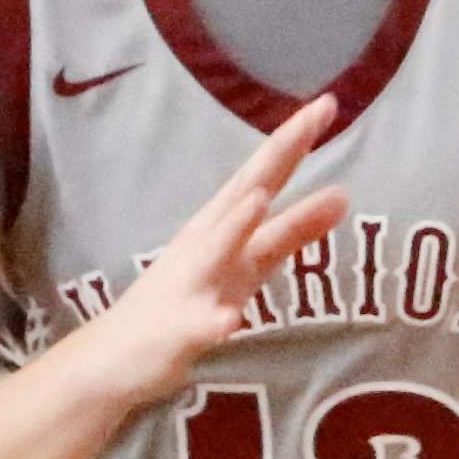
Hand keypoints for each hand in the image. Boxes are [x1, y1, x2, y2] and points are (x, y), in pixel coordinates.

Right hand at [62, 96, 347, 413]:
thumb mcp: (248, 264)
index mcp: (221, 226)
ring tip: (260, 199)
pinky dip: (213, 321)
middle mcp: (207, 245)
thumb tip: (343, 195)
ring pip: (217, 253)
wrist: (115, 356)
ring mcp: (190, 286)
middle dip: (277, 155)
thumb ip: (293, 231)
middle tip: (314, 115)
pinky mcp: (177, 333)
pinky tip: (227, 320)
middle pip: (245, 193)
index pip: (262, 174)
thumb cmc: (186, 302)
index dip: (293, 139)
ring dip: (236, 225)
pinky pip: (198, 328)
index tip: (328, 102)